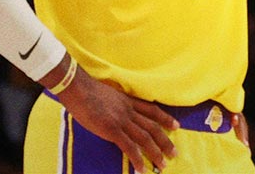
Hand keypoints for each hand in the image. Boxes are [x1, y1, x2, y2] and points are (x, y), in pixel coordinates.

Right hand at [58, 69, 179, 171]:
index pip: (152, 110)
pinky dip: (137, 159)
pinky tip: (141, 169)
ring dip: (155, 153)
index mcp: (128, 102)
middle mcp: (129, 111)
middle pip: (153, 127)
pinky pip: (129, 147)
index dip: (166, 119)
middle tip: (174, 153)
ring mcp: (122, 121)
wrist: (79, 88)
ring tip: (162, 165)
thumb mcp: (109, 94)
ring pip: (145, 138)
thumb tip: (115, 111)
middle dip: (165, 141)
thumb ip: (116, 103)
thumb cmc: (87, 90)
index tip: (176, 126)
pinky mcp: (112, 130)